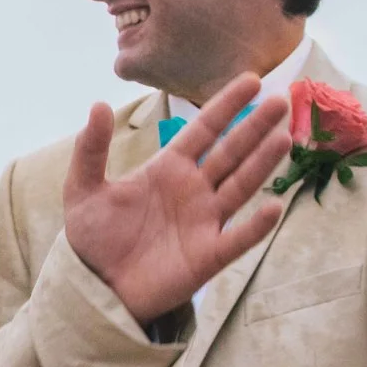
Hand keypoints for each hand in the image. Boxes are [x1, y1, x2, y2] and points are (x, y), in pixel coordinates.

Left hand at [61, 74, 292, 323]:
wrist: (94, 286)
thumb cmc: (93, 237)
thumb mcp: (84, 188)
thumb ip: (91, 149)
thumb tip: (99, 104)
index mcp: (168, 169)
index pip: (204, 130)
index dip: (226, 105)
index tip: (252, 80)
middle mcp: (194, 190)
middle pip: (231, 152)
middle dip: (254, 127)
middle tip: (281, 99)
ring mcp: (205, 221)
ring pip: (240, 186)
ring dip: (262, 163)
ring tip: (283, 138)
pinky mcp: (208, 255)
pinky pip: (237, 237)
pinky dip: (255, 224)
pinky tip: (273, 206)